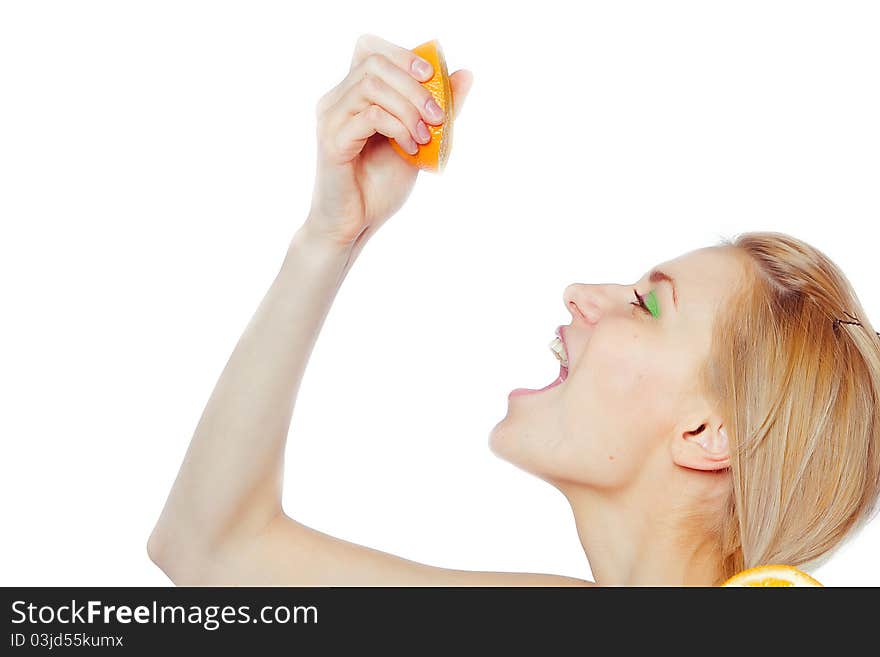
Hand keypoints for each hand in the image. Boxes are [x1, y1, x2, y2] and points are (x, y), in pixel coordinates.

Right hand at [306, 34, 472, 246]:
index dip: (402, 54)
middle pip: (374, 62)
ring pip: (371, 85)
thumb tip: (464, 73)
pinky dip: (398, 128)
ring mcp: (330, 119)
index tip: (431, 76)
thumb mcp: (418, 140)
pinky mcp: (332, 141)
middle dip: (414, 85)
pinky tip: (410, 149)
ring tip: (425, 136)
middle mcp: (335, 101)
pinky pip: (370, 116)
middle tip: (438, 115)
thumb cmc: (379, 186)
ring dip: (409, 108)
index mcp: (351, 95)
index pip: (370, 48)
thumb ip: (437, 108)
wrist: (355, 225)